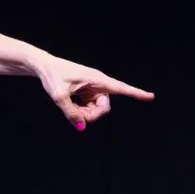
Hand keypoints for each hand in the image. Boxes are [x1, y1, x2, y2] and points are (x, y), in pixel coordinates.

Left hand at [33, 53, 153, 130]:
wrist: (43, 66)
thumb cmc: (52, 76)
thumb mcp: (58, 96)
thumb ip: (71, 113)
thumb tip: (82, 127)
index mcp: (96, 79)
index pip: (120, 88)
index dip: (136, 93)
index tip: (151, 96)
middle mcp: (98, 84)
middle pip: (105, 107)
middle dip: (92, 115)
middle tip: (76, 116)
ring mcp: (92, 89)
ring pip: (97, 109)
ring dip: (85, 113)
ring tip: (70, 106)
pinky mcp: (87, 92)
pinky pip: (89, 107)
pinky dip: (81, 110)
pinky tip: (70, 104)